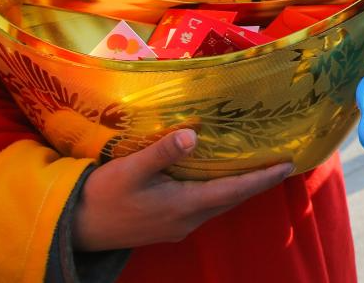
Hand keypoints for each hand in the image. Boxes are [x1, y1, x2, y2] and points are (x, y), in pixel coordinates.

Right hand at [73, 129, 291, 250]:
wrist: (75, 228)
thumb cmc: (103, 196)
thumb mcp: (131, 169)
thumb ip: (162, 152)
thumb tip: (192, 136)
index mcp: (184, 206)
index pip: (234, 190)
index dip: (262, 178)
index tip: (288, 164)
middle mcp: (188, 219)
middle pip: (232, 198)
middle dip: (259, 181)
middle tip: (283, 161)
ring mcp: (178, 225)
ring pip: (219, 203)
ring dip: (240, 186)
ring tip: (260, 165)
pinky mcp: (168, 223)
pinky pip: (205, 205)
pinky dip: (221, 190)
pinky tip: (222, 176)